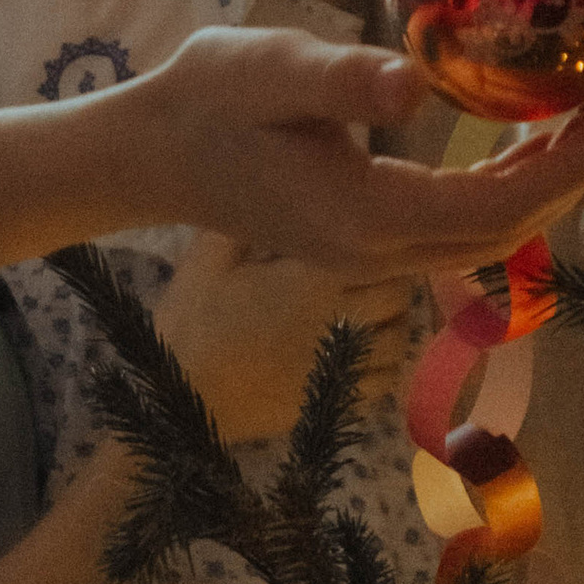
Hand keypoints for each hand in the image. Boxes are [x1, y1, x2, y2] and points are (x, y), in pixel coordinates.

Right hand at [121, 28, 583, 277]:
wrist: (144, 153)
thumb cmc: (204, 99)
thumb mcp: (271, 69)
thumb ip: (344, 81)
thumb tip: (417, 84)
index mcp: (361, 214)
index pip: (490, 205)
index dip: (563, 168)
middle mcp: (371, 252)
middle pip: (499, 234)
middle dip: (567, 181)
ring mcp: (363, 257)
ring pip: (478, 240)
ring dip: (537, 192)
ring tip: (576, 129)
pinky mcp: (355, 245)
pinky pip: (450, 231)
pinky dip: (498, 196)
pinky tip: (510, 150)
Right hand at [158, 240, 413, 448]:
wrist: (182, 395)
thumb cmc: (194, 318)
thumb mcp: (213, 253)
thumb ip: (258, 217)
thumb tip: (292, 184)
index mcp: (314, 278)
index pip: (384, 251)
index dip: (379, 241)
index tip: (360, 234)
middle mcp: (342, 319)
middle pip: (399, 292)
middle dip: (388, 277)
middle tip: (359, 269)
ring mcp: (347, 364)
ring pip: (401, 333)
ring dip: (389, 317)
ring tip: (360, 306)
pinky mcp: (342, 399)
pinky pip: (388, 375)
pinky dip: (382, 358)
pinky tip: (357, 346)